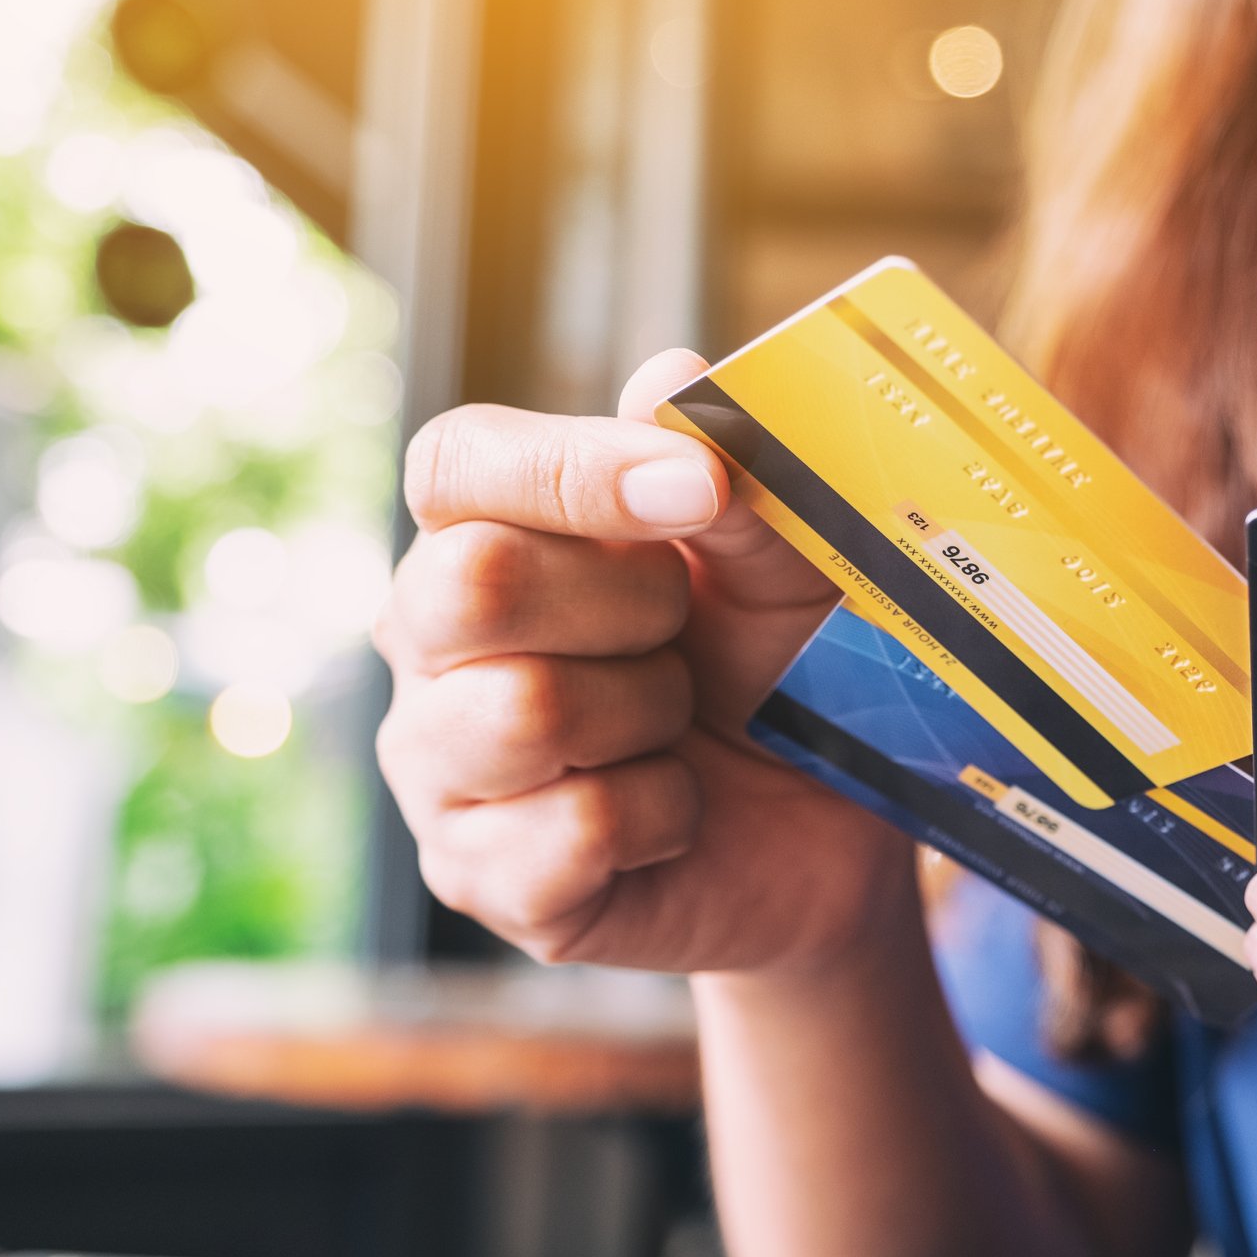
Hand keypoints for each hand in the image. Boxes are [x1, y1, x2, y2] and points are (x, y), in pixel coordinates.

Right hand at [375, 351, 915, 974]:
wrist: (825, 831)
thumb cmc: (781, 670)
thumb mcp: (785, 566)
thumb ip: (735, 477)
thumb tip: (671, 378)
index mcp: (488, 533)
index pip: (457, 463)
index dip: (575, 468)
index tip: (701, 489)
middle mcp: (431, 645)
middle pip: (468, 583)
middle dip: (628, 604)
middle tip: (688, 633)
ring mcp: (440, 768)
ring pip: (522, 712)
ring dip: (649, 716)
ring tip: (680, 727)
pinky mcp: (480, 878)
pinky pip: (571, 833)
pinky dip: (662, 817)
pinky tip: (674, 814)